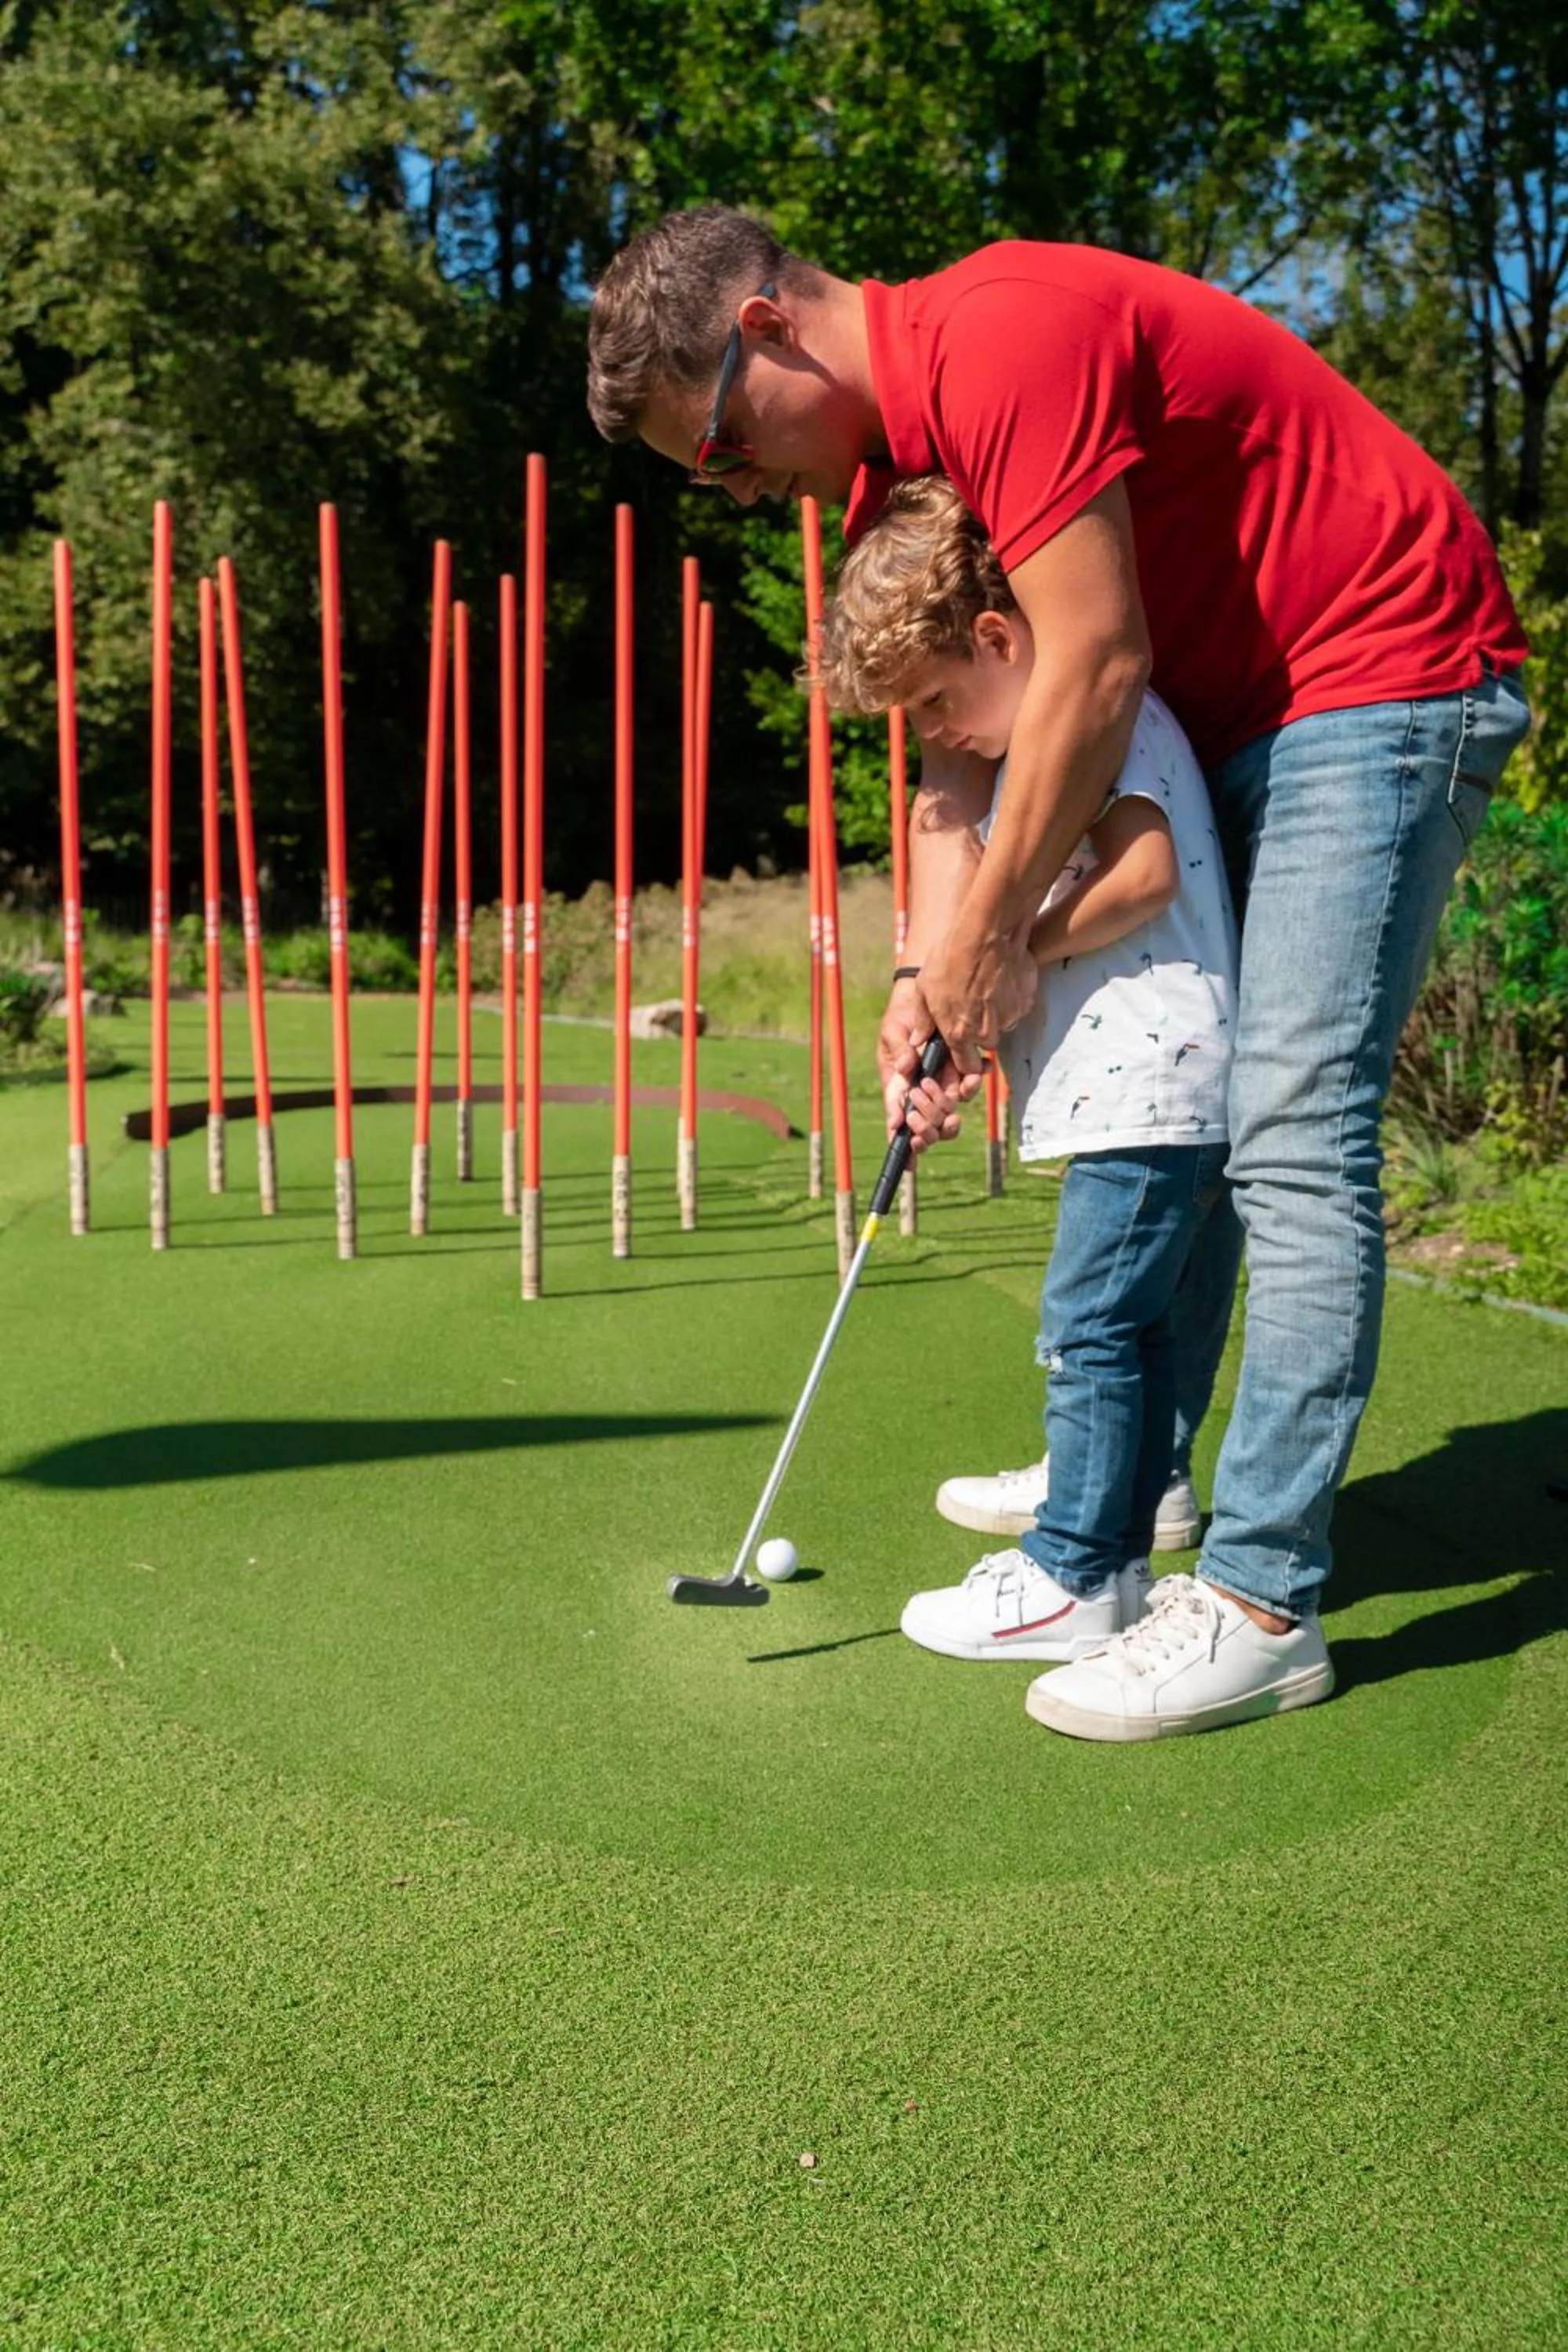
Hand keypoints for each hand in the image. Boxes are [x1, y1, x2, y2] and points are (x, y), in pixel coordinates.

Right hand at [877, 975, 979, 1155]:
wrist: (923, 996)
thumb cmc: (901, 1016)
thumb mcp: (892, 1031)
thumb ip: (899, 1051)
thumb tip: (906, 1069)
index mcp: (900, 1088)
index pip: (898, 1119)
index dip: (902, 1139)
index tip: (910, 1144)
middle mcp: (923, 1091)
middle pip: (929, 1125)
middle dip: (930, 1128)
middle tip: (927, 1120)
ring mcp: (943, 1082)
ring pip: (952, 1108)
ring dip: (952, 1104)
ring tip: (955, 1086)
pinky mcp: (961, 1069)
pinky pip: (971, 1082)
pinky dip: (976, 1079)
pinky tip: (981, 1067)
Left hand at [918, 924, 1037, 1076]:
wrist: (986, 931)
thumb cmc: (951, 958)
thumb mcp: (924, 988)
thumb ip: (923, 1020)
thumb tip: (919, 1038)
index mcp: (959, 1033)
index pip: (967, 1067)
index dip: (964, 1060)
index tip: (960, 1048)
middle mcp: (987, 1031)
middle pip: (986, 1044)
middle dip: (978, 1031)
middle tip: (969, 1005)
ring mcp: (1009, 1016)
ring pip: (1002, 1024)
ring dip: (994, 1013)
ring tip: (983, 986)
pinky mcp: (1025, 1000)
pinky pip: (1016, 1007)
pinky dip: (1009, 998)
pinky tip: (998, 978)